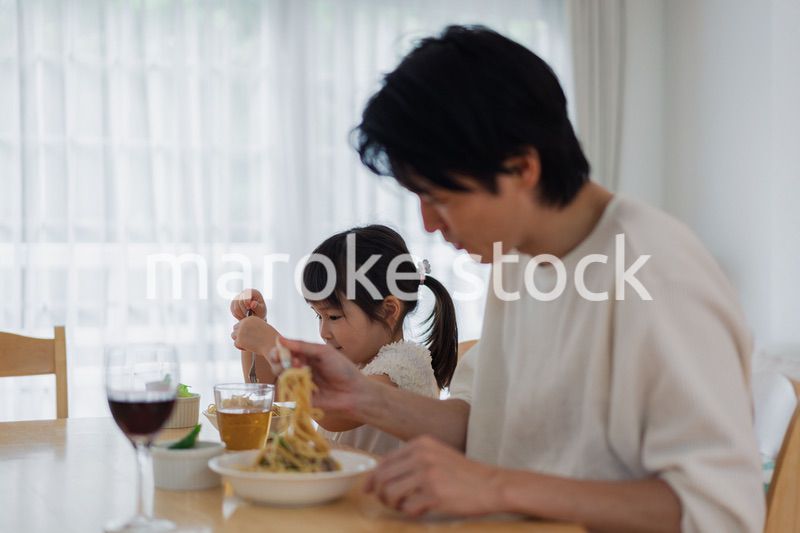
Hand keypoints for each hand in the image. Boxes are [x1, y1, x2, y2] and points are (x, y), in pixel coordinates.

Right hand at [230, 288, 266, 319]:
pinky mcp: (234, 302)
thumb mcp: (261, 311)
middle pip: (239, 300)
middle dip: (243, 310)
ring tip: (246, 317)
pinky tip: (242, 317)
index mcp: (254, 292)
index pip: (246, 293)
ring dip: (240, 314)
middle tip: (248, 316)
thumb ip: (258, 307)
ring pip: (234, 305)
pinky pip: (232, 308)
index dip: (246, 300)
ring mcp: (239, 297)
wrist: (256, 317)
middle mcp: (245, 292)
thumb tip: (252, 303)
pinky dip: (236, 315)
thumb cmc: (260, 313)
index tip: (249, 308)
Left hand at [231, 316, 276, 354]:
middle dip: (239, 335)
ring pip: (233, 336)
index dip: (244, 330)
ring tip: (249, 344)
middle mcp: (244, 323)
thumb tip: (243, 331)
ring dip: (239, 340)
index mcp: (250, 318)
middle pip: (235, 328)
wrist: (272, 344)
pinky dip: (241, 347)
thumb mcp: (260, 326)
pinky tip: (250, 347)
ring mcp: (241, 331)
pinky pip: (236, 344)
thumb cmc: (270, 337)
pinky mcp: (239, 340)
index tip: (250, 336)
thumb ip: (251, 327)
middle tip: (248, 341)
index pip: (240, 323)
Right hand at [269, 338, 368, 415]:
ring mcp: (299, 384)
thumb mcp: (323, 352)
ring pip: (281, 379)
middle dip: (280, 363)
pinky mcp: (300, 399)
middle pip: (279, 365)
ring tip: (299, 372)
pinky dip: (289, 389)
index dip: (277, 352)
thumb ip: (302, 346)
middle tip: (292, 363)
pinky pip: (288, 394)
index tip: (277, 353)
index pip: (284, 352)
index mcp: (305, 356)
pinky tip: (299, 385)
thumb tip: (279, 338)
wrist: (354, 392)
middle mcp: (300, 369)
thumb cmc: (342, 369)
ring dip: (285, 374)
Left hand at [366, 435, 502, 517]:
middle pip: (382, 478)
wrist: (491, 484)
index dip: (372, 478)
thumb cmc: (463, 473)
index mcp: (420, 444)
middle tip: (388, 502)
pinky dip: (410, 512)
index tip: (369, 490)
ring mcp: (427, 474)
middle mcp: (421, 455)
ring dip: (393, 504)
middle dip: (380, 493)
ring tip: (404, 506)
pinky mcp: (435, 493)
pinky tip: (420, 510)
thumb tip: (380, 477)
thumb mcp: (436, 455)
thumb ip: (411, 461)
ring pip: (390, 493)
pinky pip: (408, 507)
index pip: (384, 462)